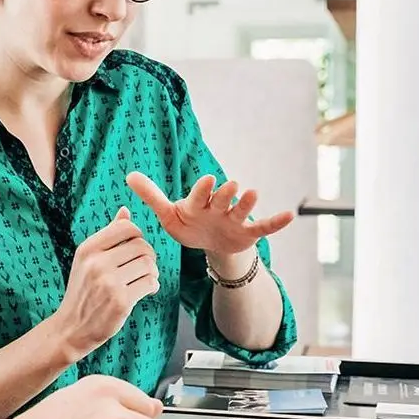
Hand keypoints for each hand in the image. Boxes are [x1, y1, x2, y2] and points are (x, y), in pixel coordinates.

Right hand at [48, 208, 158, 359]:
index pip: (126, 227)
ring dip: (152, 272)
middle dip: (148, 256)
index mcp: (88, 249)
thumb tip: (125, 210)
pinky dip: (152, 286)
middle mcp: (96, 263)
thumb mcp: (87, 260)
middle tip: (143, 267)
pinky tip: (144, 290)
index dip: (138, 236)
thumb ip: (108, 236)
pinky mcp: (121, 301)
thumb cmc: (83, 291)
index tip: (135, 248)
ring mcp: (108, 282)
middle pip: (142, 245)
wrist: (72, 327)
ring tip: (143, 279)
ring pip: (148, 264)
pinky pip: (150, 283)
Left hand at [125, 172, 293, 260]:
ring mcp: (234, 219)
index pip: (199, 195)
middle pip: (222, 199)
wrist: (209, 244)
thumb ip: (151, 196)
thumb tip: (128, 175)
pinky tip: (289, 216)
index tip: (207, 180)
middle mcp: (218, 207)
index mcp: (197, 204)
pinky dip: (275, 222)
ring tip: (253, 193)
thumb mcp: (168, 214)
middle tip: (230, 185)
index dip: (202, 189)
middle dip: (225, 193)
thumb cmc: (188, 224)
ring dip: (247, 203)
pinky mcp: (247, 232)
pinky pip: (263, 227)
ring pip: (241, 210)